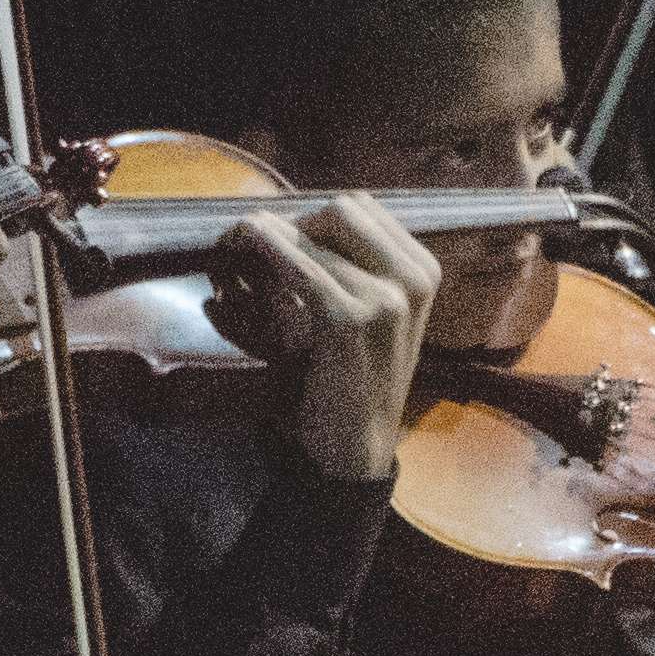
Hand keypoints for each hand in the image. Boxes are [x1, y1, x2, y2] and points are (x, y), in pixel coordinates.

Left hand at [216, 191, 437, 484]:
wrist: (356, 447)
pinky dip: (265, 251)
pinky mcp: (349, 320)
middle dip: (291, 219)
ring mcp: (386, 298)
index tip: (277, 237)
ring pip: (312, 233)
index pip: (361, 208)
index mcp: (422, 270)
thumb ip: (350, 266)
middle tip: (249, 243)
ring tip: (232, 249)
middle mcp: (413, 278)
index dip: (311, 216)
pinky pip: (298, 268)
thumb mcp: (371, 314)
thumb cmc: (353, 379)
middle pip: (340, 210)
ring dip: (263, 236)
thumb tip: (290, 218)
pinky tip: (240, 252)